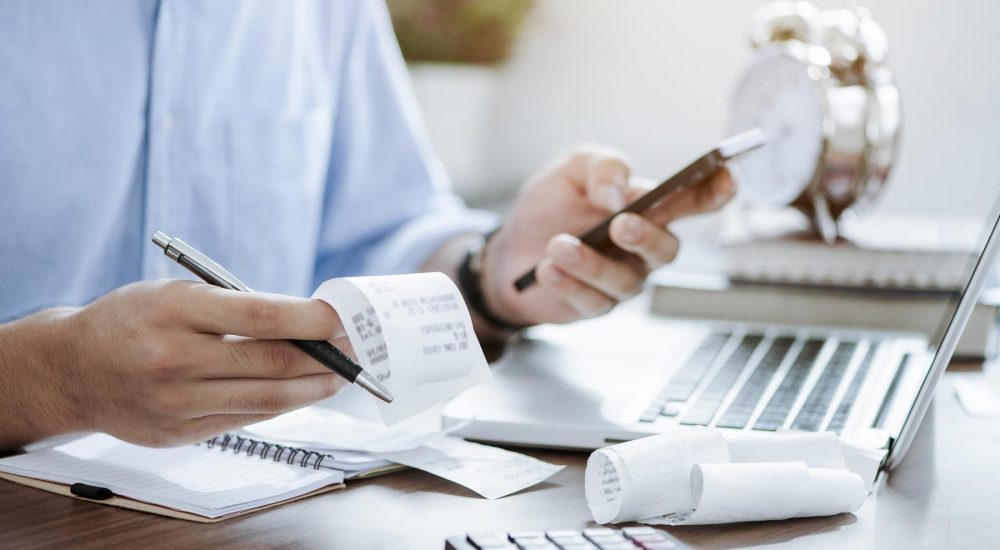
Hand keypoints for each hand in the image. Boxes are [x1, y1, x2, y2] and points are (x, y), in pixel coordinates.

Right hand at [0, 280, 348, 447]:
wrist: (71, 370)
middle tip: (354, 347)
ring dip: (314, 387)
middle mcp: (174, 359)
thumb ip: (236, 307)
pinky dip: (281, 405)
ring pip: (268, 400)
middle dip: (325, 356)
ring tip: (339, 375)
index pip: (262, 316)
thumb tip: (308, 323)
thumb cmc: (132, 321)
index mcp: (174, 310)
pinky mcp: (179, 433)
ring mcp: (176, 403)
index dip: (312, 319)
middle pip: (273, 363)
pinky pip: (247, 419)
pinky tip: (300, 391)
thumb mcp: (176, 294)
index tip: (343, 317)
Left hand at [482, 147, 734, 325]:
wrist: (510, 246)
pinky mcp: (595, 306)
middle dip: (647, 237)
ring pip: (626, 281)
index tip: (726, 177)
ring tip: (557, 245)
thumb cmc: (551, 206)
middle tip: (620, 225)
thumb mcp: (572, 169)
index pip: (692, 200)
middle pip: (668, 250)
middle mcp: (643, 248)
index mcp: (648, 208)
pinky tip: (547, 269)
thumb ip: (603, 168)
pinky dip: (569, 284)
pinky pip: (593, 302)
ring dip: (590, 263)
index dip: (715, 191)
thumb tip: (617, 195)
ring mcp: (622, 279)